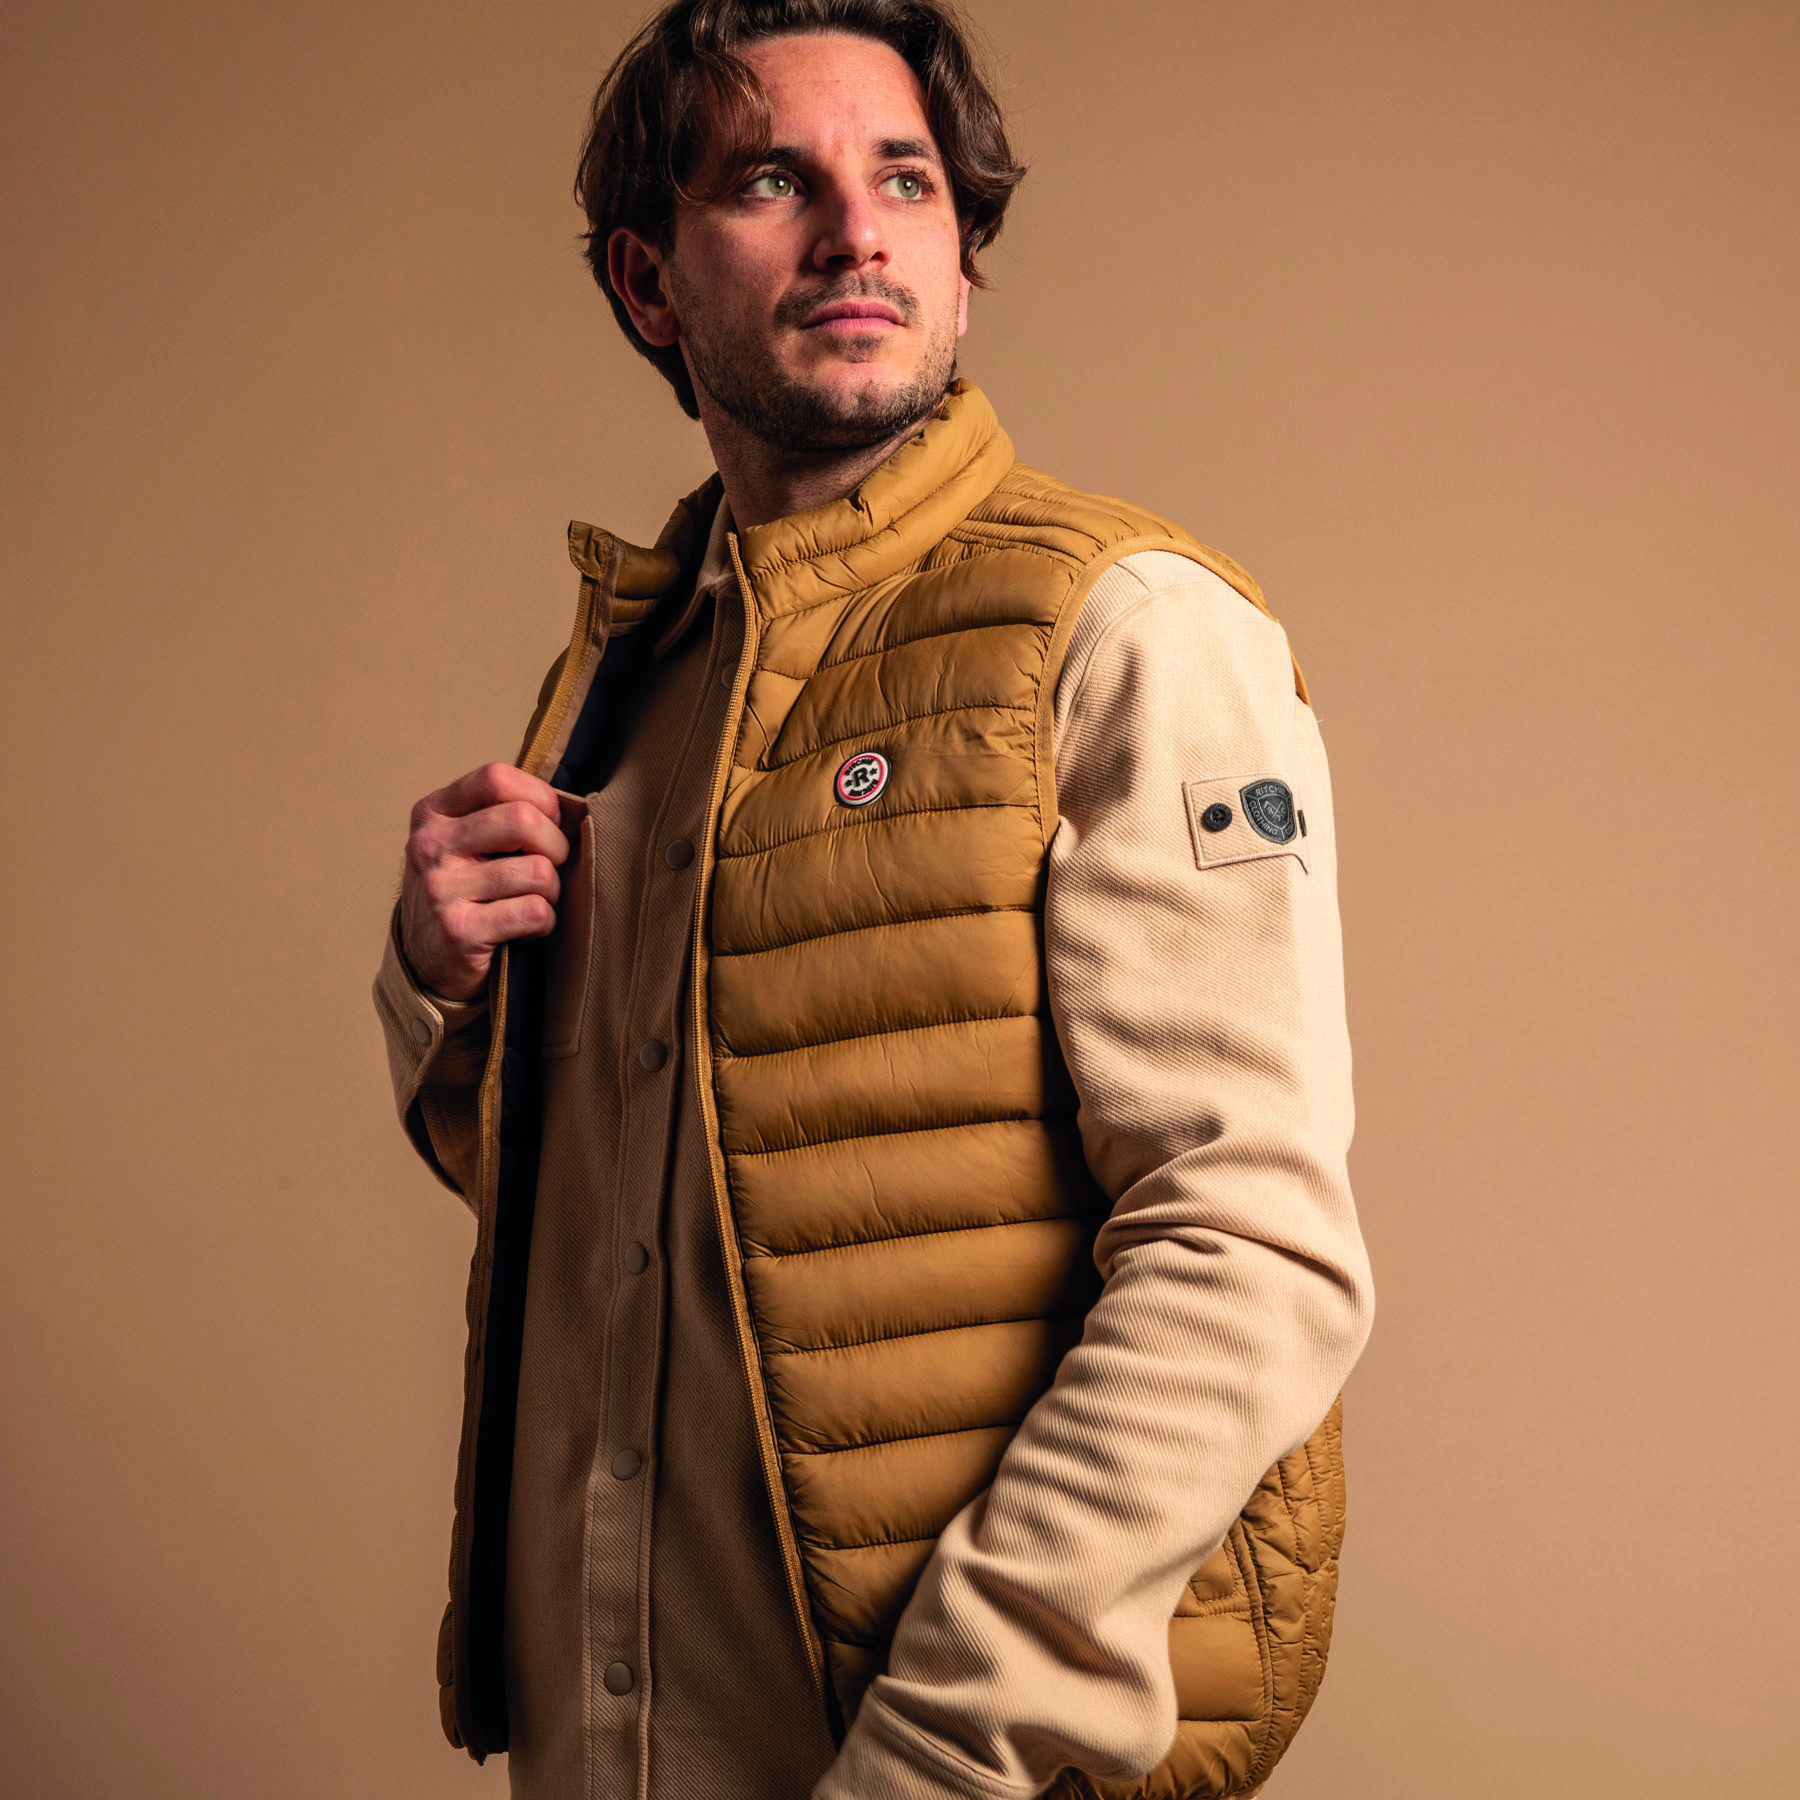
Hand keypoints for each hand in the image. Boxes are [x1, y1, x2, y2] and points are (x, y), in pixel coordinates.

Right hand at [399, 762, 574, 1001]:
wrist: (427, 960)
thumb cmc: (462, 891)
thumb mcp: (463, 841)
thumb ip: (499, 814)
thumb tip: (563, 805)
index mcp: (433, 813)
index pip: (496, 778)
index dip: (539, 796)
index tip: (550, 819)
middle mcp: (431, 846)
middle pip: (523, 820)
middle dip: (556, 845)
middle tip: (551, 865)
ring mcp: (441, 888)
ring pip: (538, 872)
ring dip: (551, 890)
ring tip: (534, 899)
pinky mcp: (459, 930)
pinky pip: (534, 912)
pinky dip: (544, 922)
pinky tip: (526, 927)